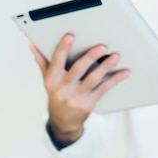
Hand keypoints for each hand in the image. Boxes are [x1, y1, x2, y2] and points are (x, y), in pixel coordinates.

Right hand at [30, 34, 129, 148]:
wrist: (63, 122)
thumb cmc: (57, 94)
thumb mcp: (48, 80)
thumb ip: (43, 62)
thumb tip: (33, 46)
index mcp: (51, 80)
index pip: (57, 61)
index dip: (63, 48)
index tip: (70, 36)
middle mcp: (62, 89)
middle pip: (78, 69)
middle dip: (90, 56)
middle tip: (102, 46)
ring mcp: (76, 98)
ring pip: (93, 79)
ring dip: (106, 66)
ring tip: (116, 56)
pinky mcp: (88, 104)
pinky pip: (103, 89)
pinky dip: (115, 80)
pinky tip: (124, 72)